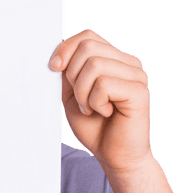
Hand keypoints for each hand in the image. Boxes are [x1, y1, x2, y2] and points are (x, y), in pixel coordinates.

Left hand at [49, 29, 151, 175]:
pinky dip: (95, 102)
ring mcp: (137, 75)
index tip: (53, 68)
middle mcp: (129, 63)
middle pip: (88, 48)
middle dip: (73, 76)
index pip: (87, 36)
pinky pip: (104, 84)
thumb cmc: (95, 127)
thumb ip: (68, 72)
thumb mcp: (72, 95)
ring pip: (94, 65)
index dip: (66, 48)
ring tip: (92, 108)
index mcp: (114, 60)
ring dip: (83, 93)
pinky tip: (105, 113)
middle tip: (81, 100)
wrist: (115, 156)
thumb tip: (57, 56)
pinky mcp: (139, 91)